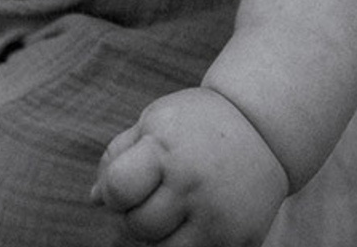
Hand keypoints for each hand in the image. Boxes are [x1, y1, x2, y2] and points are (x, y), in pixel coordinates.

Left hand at [92, 88, 288, 246]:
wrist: (262, 128)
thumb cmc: (196, 123)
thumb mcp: (154, 121)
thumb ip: (118, 155)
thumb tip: (94, 199)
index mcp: (166, 147)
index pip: (118, 189)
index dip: (112, 190)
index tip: (124, 182)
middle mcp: (192, 183)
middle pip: (138, 225)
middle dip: (134, 214)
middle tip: (151, 193)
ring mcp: (218, 216)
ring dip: (158, 233)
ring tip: (171, 206)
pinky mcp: (238, 240)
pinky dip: (185, 243)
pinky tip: (193, 217)